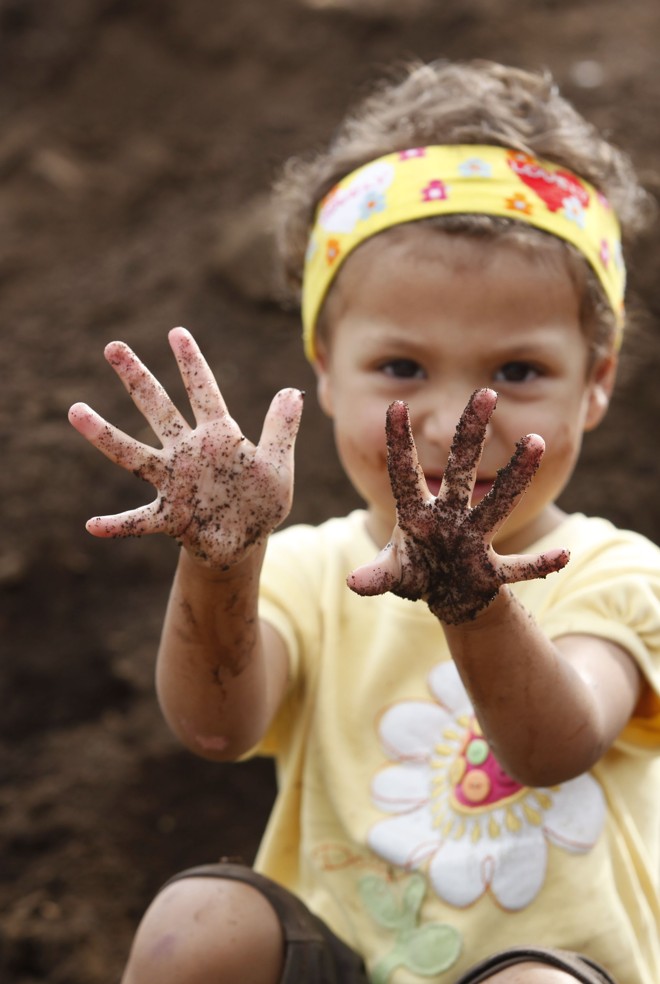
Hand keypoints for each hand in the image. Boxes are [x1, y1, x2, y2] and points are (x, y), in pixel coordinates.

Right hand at [68, 327, 303, 567]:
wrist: (245, 539)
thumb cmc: (260, 500)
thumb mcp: (278, 465)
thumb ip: (282, 430)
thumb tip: (294, 391)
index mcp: (218, 436)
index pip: (204, 392)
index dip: (192, 364)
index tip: (177, 333)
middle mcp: (188, 452)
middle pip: (158, 409)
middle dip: (137, 378)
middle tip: (113, 347)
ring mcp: (173, 483)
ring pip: (133, 455)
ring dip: (105, 435)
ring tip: (76, 411)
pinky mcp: (169, 517)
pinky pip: (138, 520)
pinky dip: (117, 524)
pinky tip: (93, 525)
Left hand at [347, 389, 568, 623]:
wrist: (447, 595)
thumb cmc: (416, 572)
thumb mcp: (394, 573)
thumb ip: (377, 575)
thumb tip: (355, 582)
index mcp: (418, 514)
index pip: (405, 473)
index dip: (400, 442)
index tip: (396, 405)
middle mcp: (450, 517)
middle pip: (461, 470)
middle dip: (471, 435)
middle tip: (486, 392)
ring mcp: (473, 540)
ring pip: (498, 503)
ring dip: (517, 475)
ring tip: (535, 441)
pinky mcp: (490, 571)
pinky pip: (519, 568)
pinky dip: (540, 566)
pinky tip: (563, 557)